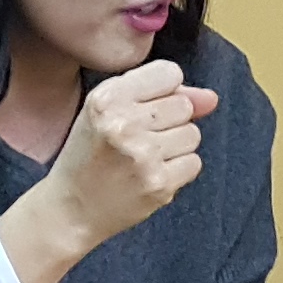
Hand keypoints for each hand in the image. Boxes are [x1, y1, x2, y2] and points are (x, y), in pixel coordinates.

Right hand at [3, 59, 219, 282]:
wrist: (71, 209)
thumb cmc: (90, 155)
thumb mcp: (109, 112)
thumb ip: (160, 94)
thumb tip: (211, 98)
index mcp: (107, 99)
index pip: (169, 73)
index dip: (164, 91)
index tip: (145, 108)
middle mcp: (124, 123)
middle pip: (184, 106)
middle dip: (170, 121)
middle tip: (140, 139)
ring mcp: (143, 156)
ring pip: (193, 134)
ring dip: (176, 146)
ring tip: (145, 158)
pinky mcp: (158, 184)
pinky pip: (194, 163)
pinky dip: (178, 170)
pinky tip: (152, 175)